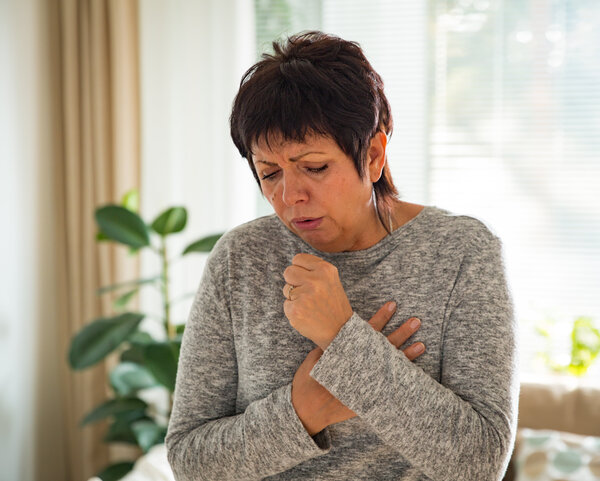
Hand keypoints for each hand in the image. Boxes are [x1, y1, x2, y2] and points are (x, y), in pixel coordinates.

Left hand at [283, 253, 352, 350]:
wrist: (340, 331)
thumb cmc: (333, 305)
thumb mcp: (330, 281)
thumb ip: (314, 270)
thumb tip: (293, 265)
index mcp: (325, 269)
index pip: (298, 259)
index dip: (299, 269)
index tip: (306, 278)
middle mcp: (315, 280)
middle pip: (288, 271)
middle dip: (293, 282)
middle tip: (306, 293)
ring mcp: (305, 295)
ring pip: (286, 289)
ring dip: (293, 297)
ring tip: (310, 305)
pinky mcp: (296, 310)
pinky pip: (286, 304)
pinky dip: (293, 310)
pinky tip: (307, 315)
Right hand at [291, 301, 425, 435]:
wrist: (307, 409)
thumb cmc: (308, 380)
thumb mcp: (318, 356)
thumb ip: (332, 344)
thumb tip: (342, 330)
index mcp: (348, 352)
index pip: (368, 330)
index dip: (381, 317)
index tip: (392, 305)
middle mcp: (361, 367)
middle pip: (385, 346)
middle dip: (402, 333)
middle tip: (416, 321)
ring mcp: (367, 383)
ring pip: (392, 367)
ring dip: (408, 355)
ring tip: (422, 345)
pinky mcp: (369, 398)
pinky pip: (389, 388)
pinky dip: (401, 380)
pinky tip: (414, 374)